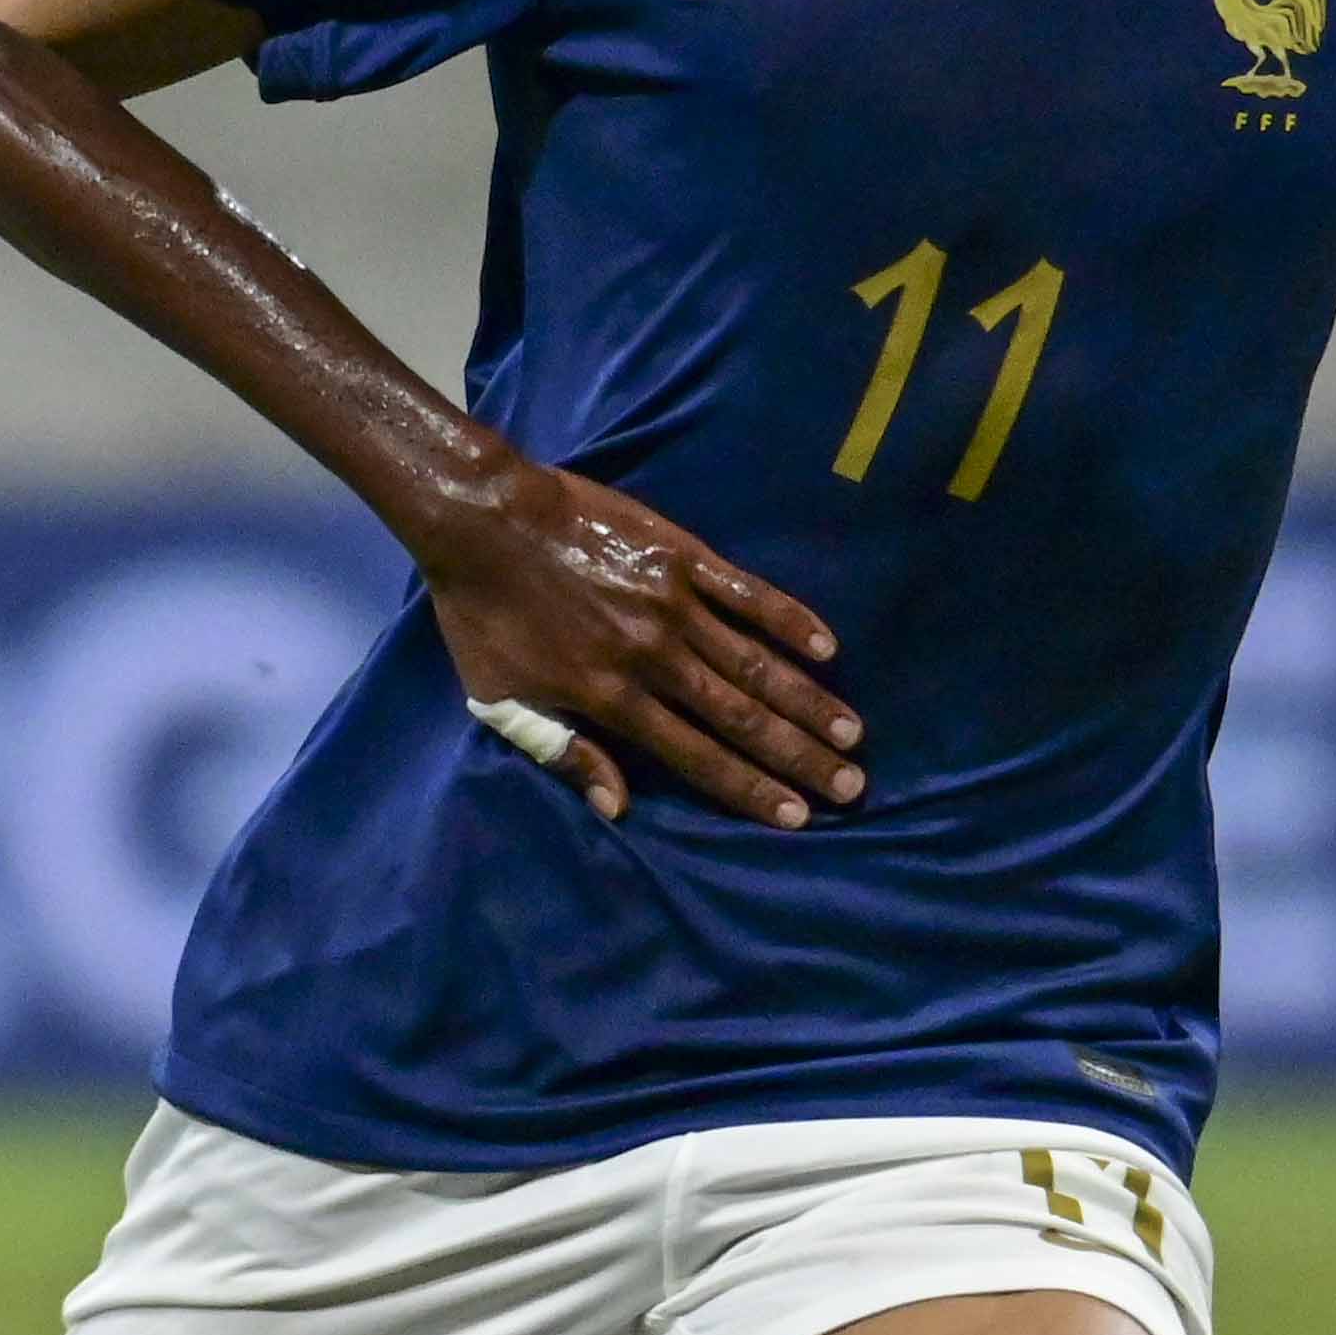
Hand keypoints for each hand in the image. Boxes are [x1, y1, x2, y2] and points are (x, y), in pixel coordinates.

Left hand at [405, 444, 859, 829]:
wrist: (482, 518)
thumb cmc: (483, 615)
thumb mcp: (501, 698)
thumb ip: (562, 752)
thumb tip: (617, 808)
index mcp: (612, 699)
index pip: (698, 758)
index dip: (751, 790)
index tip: (799, 816)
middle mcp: (655, 658)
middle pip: (742, 719)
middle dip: (801, 757)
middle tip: (852, 786)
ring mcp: (675, 604)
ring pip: (757, 663)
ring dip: (809, 701)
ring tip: (853, 732)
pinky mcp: (682, 556)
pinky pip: (748, 593)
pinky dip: (790, 619)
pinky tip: (829, 647)